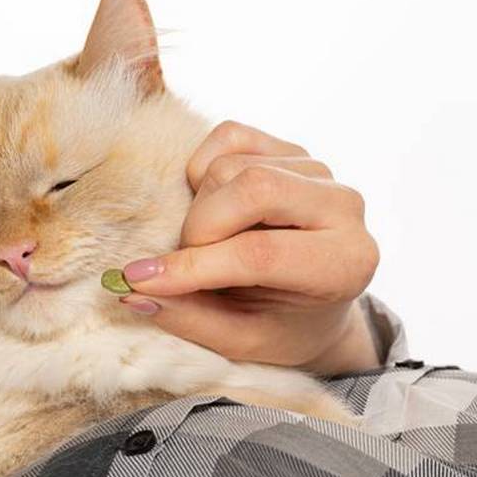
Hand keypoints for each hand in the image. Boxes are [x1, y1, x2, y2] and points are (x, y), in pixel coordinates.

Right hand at [119, 121, 380, 374]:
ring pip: (231, 166)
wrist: (319, 301)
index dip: (194, 266)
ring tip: (209, 242)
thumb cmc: (282, 325)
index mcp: (344, 264)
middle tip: (186, 260)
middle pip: (252, 188)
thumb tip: (132, 287)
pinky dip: (202, 169)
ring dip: (200, 207)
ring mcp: (319, 171)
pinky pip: (229, 136)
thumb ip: (190, 318)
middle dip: (199, 226)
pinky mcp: (292, 147)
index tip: (141, 280)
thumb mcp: (242, 340)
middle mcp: (344, 208)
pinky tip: (215, 204)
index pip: (260, 254)